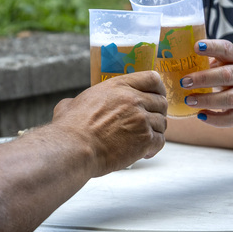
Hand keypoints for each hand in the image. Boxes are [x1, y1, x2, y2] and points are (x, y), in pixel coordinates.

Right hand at [51, 70, 166, 172]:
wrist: (75, 148)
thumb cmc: (71, 128)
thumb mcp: (72, 104)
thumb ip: (79, 101)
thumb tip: (70, 105)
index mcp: (118, 87)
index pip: (152, 79)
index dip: (158, 88)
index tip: (158, 95)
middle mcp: (133, 100)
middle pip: (161, 102)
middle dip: (157, 113)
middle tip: (150, 122)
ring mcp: (141, 119)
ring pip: (162, 123)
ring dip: (155, 131)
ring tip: (143, 139)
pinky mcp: (145, 139)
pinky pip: (160, 141)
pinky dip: (154, 147)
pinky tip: (144, 152)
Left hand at [176, 38, 232, 126]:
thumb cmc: (231, 71)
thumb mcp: (225, 60)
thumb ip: (207, 58)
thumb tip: (171, 54)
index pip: (227, 49)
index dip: (213, 47)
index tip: (196, 46)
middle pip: (227, 76)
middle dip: (204, 79)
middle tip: (184, 82)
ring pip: (230, 98)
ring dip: (208, 100)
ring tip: (189, 100)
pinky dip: (217, 119)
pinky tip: (201, 116)